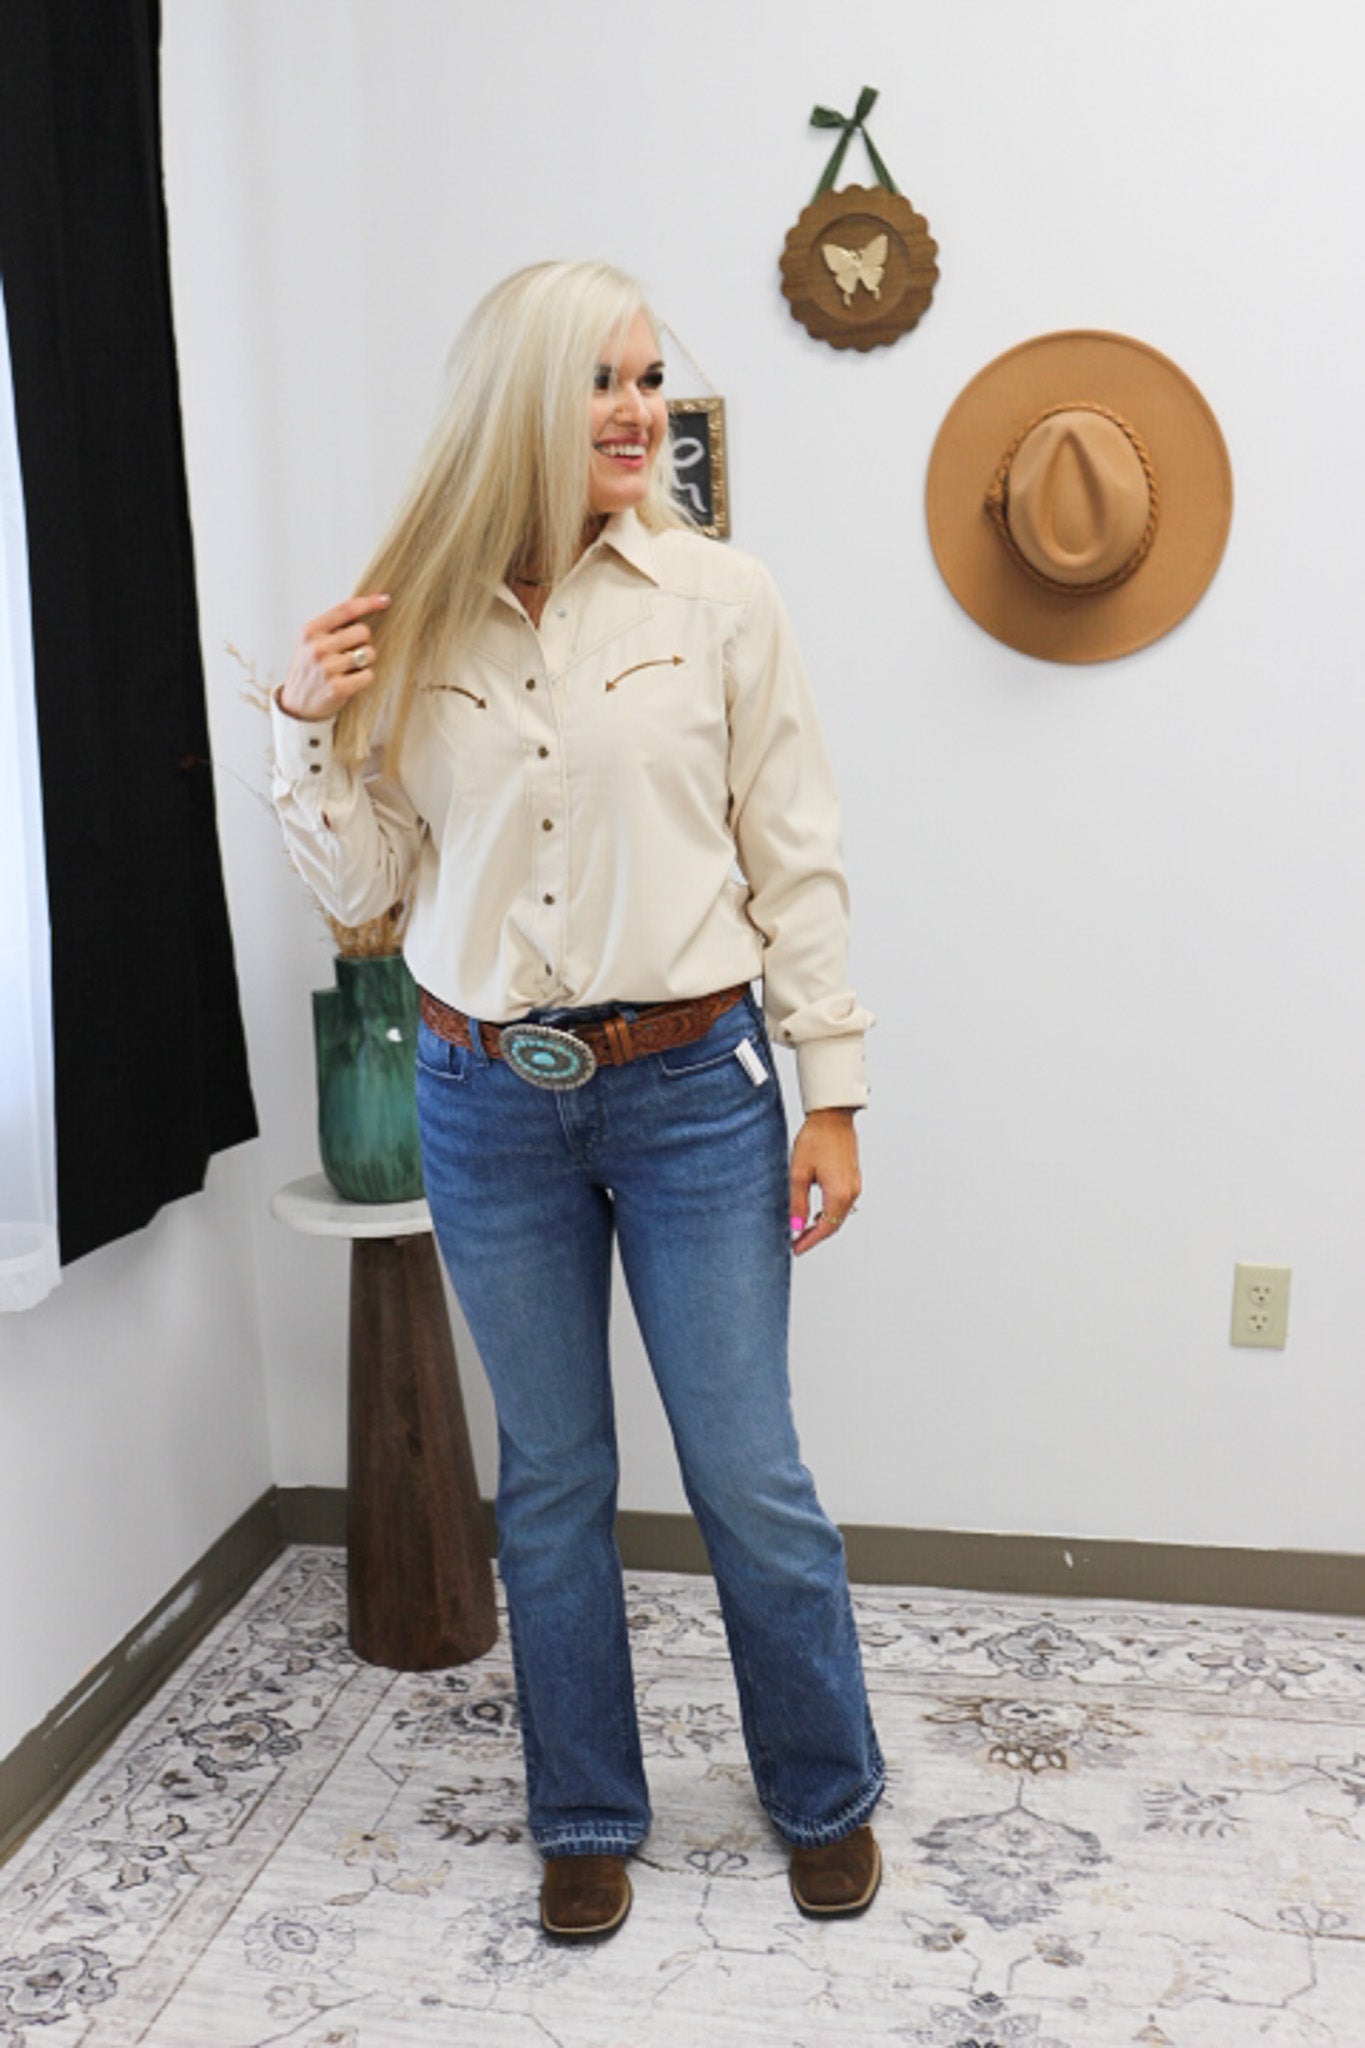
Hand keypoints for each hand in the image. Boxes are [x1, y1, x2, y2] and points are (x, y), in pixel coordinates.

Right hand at [277, 593, 390, 721]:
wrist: (296, 703)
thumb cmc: (309, 668)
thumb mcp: (311, 641)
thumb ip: (333, 625)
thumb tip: (368, 605)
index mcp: (311, 631)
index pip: (346, 609)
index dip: (369, 603)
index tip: (385, 600)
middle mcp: (318, 647)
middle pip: (363, 631)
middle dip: (363, 641)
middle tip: (351, 651)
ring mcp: (327, 668)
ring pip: (369, 653)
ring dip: (366, 661)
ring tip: (349, 668)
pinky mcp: (338, 688)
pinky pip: (369, 675)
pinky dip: (365, 677)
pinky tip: (351, 681)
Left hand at [789, 1108, 861, 1256]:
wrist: (832, 1117)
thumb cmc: (816, 1138)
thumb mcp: (799, 1173)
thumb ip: (798, 1203)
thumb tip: (796, 1226)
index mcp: (839, 1193)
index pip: (825, 1228)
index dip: (810, 1241)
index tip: (797, 1248)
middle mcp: (851, 1191)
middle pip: (835, 1224)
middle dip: (816, 1236)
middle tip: (798, 1242)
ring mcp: (855, 1185)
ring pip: (840, 1215)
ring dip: (823, 1224)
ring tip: (804, 1229)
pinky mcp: (853, 1178)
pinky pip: (843, 1203)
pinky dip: (830, 1212)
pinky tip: (817, 1212)